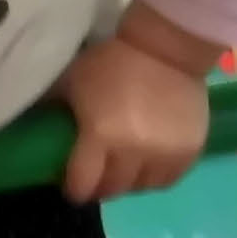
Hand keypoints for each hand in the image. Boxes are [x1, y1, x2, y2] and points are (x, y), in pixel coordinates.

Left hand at [61, 22, 209, 204]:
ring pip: (142, 188)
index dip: (75, 189)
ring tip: (125, 169)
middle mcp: (134, 152)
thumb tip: (46, 135)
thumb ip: (60, 114)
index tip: (73, 185)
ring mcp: (165, 154)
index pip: (83, 185)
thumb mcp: (75, 84)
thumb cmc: (113, 62)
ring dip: (130, 182)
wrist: (166, 48)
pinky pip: (169, 179)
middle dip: (101, 187)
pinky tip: (149, 164)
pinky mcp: (190, 151)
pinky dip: (156, 176)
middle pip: (113, 190)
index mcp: (101, 135)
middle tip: (98, 176)